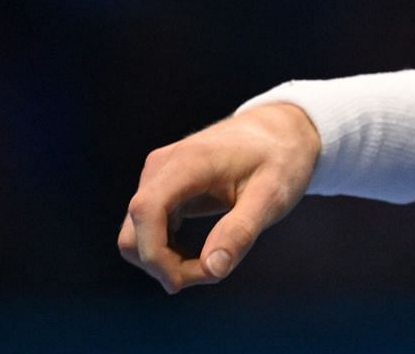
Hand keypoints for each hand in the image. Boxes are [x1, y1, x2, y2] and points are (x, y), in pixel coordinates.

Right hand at [117, 102, 320, 292]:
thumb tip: (213, 270)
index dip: (154, 254)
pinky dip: (167, 251)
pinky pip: (147, 230)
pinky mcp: (161, 189)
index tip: (183, 282)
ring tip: (214, 262)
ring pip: (137, 236)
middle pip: (134, 232)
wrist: (279, 132)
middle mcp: (162, 166)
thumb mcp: (272, 195)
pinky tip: (202, 253)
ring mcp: (157, 177)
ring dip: (165, 262)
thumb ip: (242, 231)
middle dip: (165, 266)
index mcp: (188, 162)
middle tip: (214, 273)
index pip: (146, 210)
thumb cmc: (280, 160)